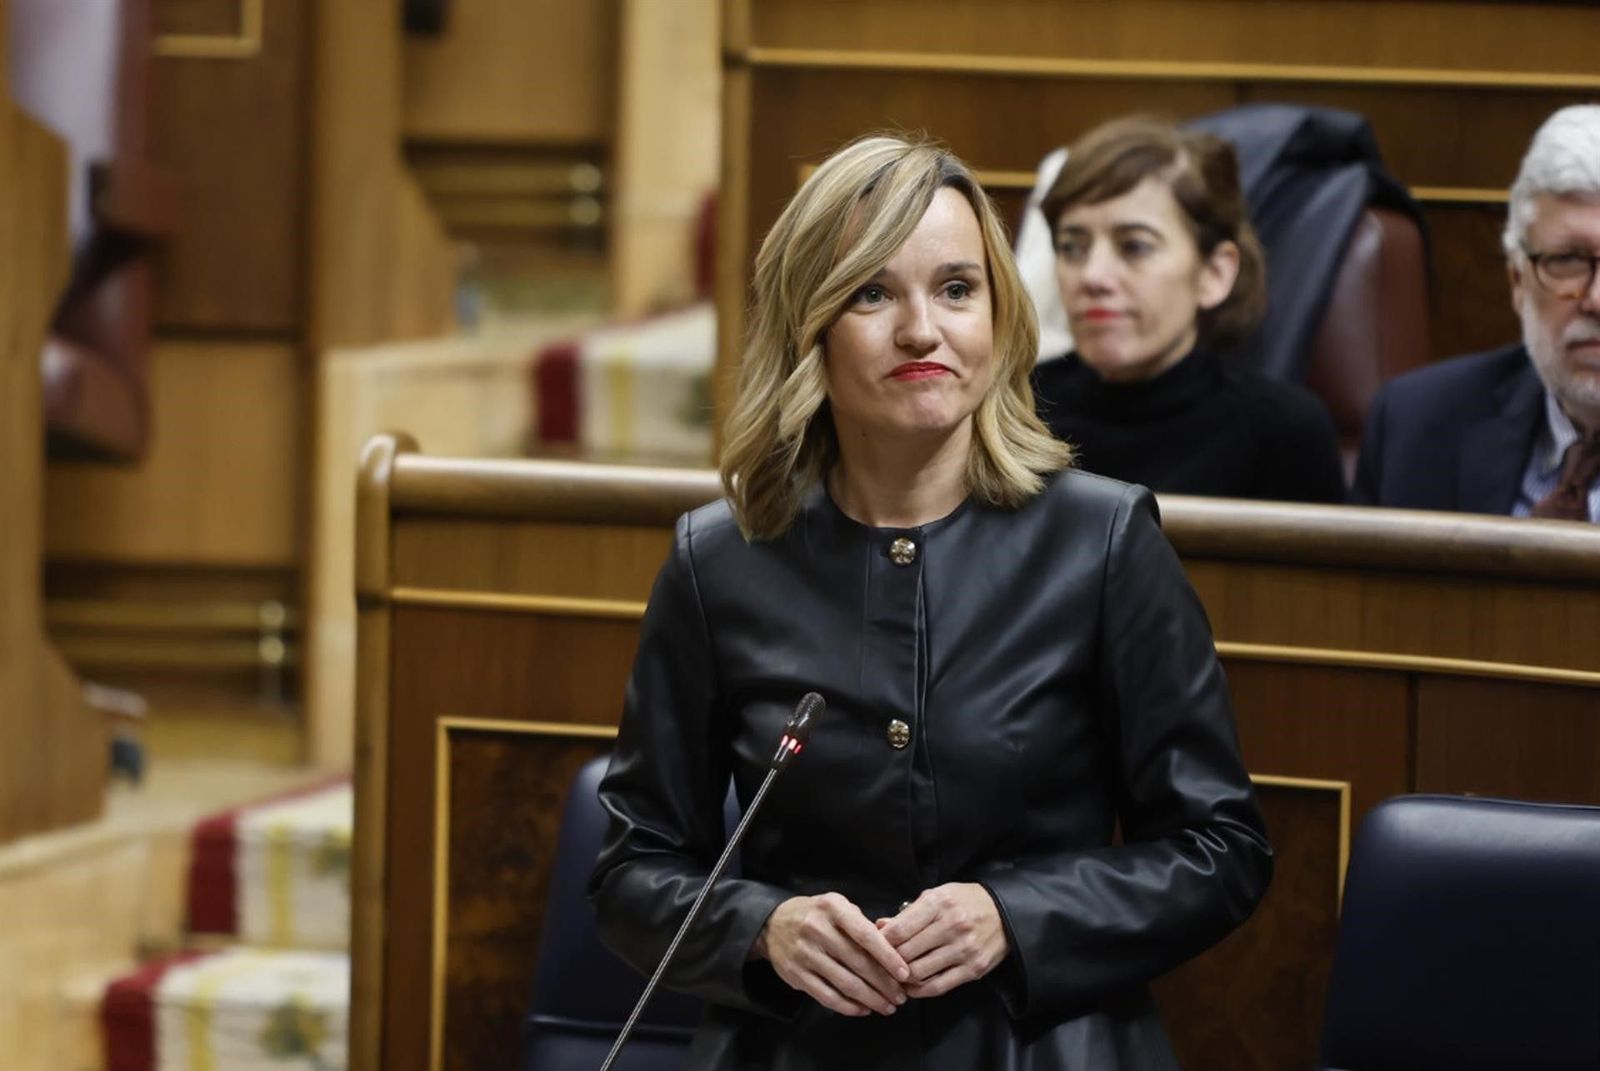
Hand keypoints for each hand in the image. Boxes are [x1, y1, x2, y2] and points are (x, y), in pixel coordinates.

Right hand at [753, 893, 909, 1015]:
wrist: (772, 923)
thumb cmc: (816, 915)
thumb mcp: (838, 906)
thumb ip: (862, 924)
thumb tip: (893, 952)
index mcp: (832, 908)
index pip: (866, 935)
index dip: (888, 957)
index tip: (905, 974)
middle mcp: (817, 929)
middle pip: (858, 963)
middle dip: (884, 984)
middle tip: (901, 997)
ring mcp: (804, 953)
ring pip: (845, 983)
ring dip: (871, 999)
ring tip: (887, 1007)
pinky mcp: (796, 975)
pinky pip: (827, 996)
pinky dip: (848, 1007)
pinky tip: (863, 1010)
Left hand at [876, 883, 1007, 998]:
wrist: (1006, 913)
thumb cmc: (965, 902)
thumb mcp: (937, 896)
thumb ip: (909, 913)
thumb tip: (881, 927)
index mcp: (939, 904)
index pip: (899, 930)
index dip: (880, 942)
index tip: (872, 947)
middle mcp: (952, 926)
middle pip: (906, 953)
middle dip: (887, 962)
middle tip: (878, 965)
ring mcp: (964, 950)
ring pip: (918, 973)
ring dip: (901, 978)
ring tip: (894, 976)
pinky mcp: (973, 969)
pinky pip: (938, 986)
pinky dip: (919, 990)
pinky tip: (911, 986)